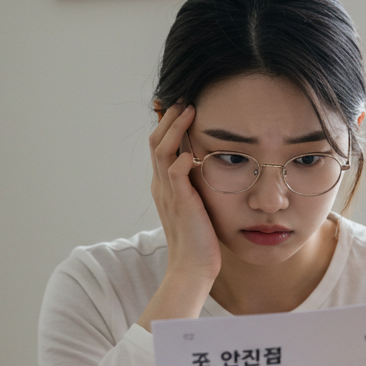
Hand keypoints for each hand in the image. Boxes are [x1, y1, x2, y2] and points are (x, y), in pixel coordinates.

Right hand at [137, 104, 219, 329]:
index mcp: (164, 185)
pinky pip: (175, 175)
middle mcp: (161, 186)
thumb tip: (209, 166)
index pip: (160, 146)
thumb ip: (198, 185)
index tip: (183, 106)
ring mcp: (168, 194)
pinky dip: (180, 159)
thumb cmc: (200, 239)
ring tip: (190, 110)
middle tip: (185, 98)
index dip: (169, 125)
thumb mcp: (198, 206)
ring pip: (162, 151)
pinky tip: (192, 151)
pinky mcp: (180, 204)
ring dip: (175, 129)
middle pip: (156, 142)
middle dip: (170, 118)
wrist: (193, 268)